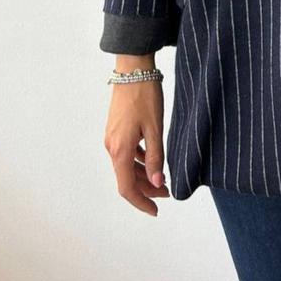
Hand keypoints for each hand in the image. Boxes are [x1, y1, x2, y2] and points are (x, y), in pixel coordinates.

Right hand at [103, 79, 170, 215]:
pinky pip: (126, 154)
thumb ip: (156, 157)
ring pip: (126, 167)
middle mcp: (112, 147)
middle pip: (127, 179)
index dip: (141, 202)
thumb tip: (158, 183)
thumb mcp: (155, 128)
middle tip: (168, 192)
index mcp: (120, 150)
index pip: (127, 188)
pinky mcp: (116, 130)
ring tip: (163, 178)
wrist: (133, 70)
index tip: (156, 210)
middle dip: (147, 189)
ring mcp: (112, 138)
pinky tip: (152, 159)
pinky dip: (139, 162)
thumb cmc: (145, 96)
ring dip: (143, 176)